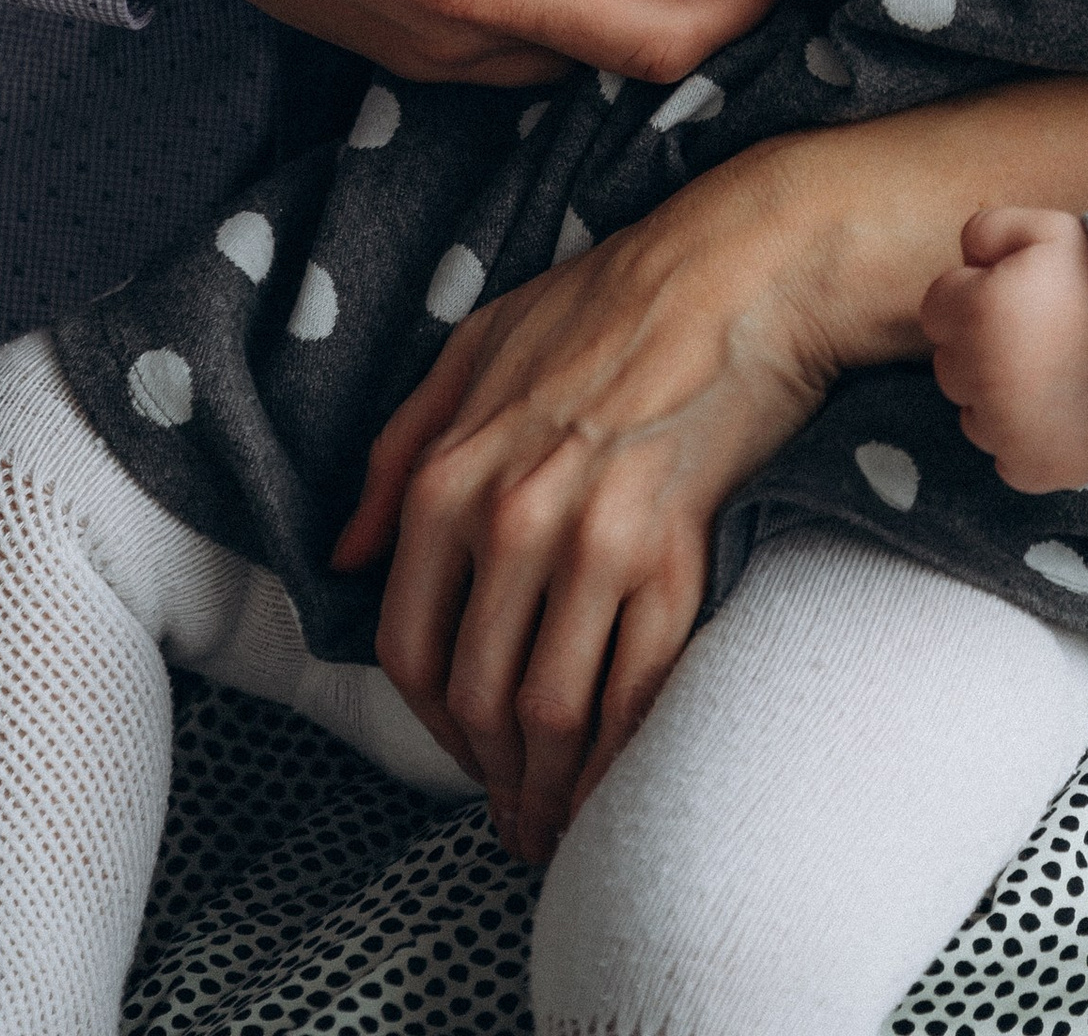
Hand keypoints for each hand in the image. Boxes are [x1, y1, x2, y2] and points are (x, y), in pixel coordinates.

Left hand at [330, 65, 1087, 852]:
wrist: (744, 265)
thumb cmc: (609, 297)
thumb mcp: (472, 347)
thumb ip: (395, 452)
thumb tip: (343, 554)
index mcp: (447, 473)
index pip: (410, 646)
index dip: (431, 722)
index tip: (461, 753)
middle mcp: (507, 516)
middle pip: (479, 697)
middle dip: (493, 778)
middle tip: (515, 818)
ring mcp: (591, 540)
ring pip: (551, 714)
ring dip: (553, 789)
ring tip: (563, 824)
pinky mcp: (674, 553)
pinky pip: (636, 692)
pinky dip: (624, 759)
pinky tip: (625, 786)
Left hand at [919, 207, 1087, 492]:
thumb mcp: (1049, 228)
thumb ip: (987, 229)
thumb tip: (964, 258)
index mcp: (977, 313)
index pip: (936, 310)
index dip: (972, 298)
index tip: (1012, 299)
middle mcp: (981, 377)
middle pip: (950, 364)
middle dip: (981, 348)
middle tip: (1036, 338)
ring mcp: (1006, 431)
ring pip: (974, 414)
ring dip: (997, 398)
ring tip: (1051, 375)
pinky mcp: (1034, 469)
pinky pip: (1005, 457)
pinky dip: (1024, 440)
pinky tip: (1059, 412)